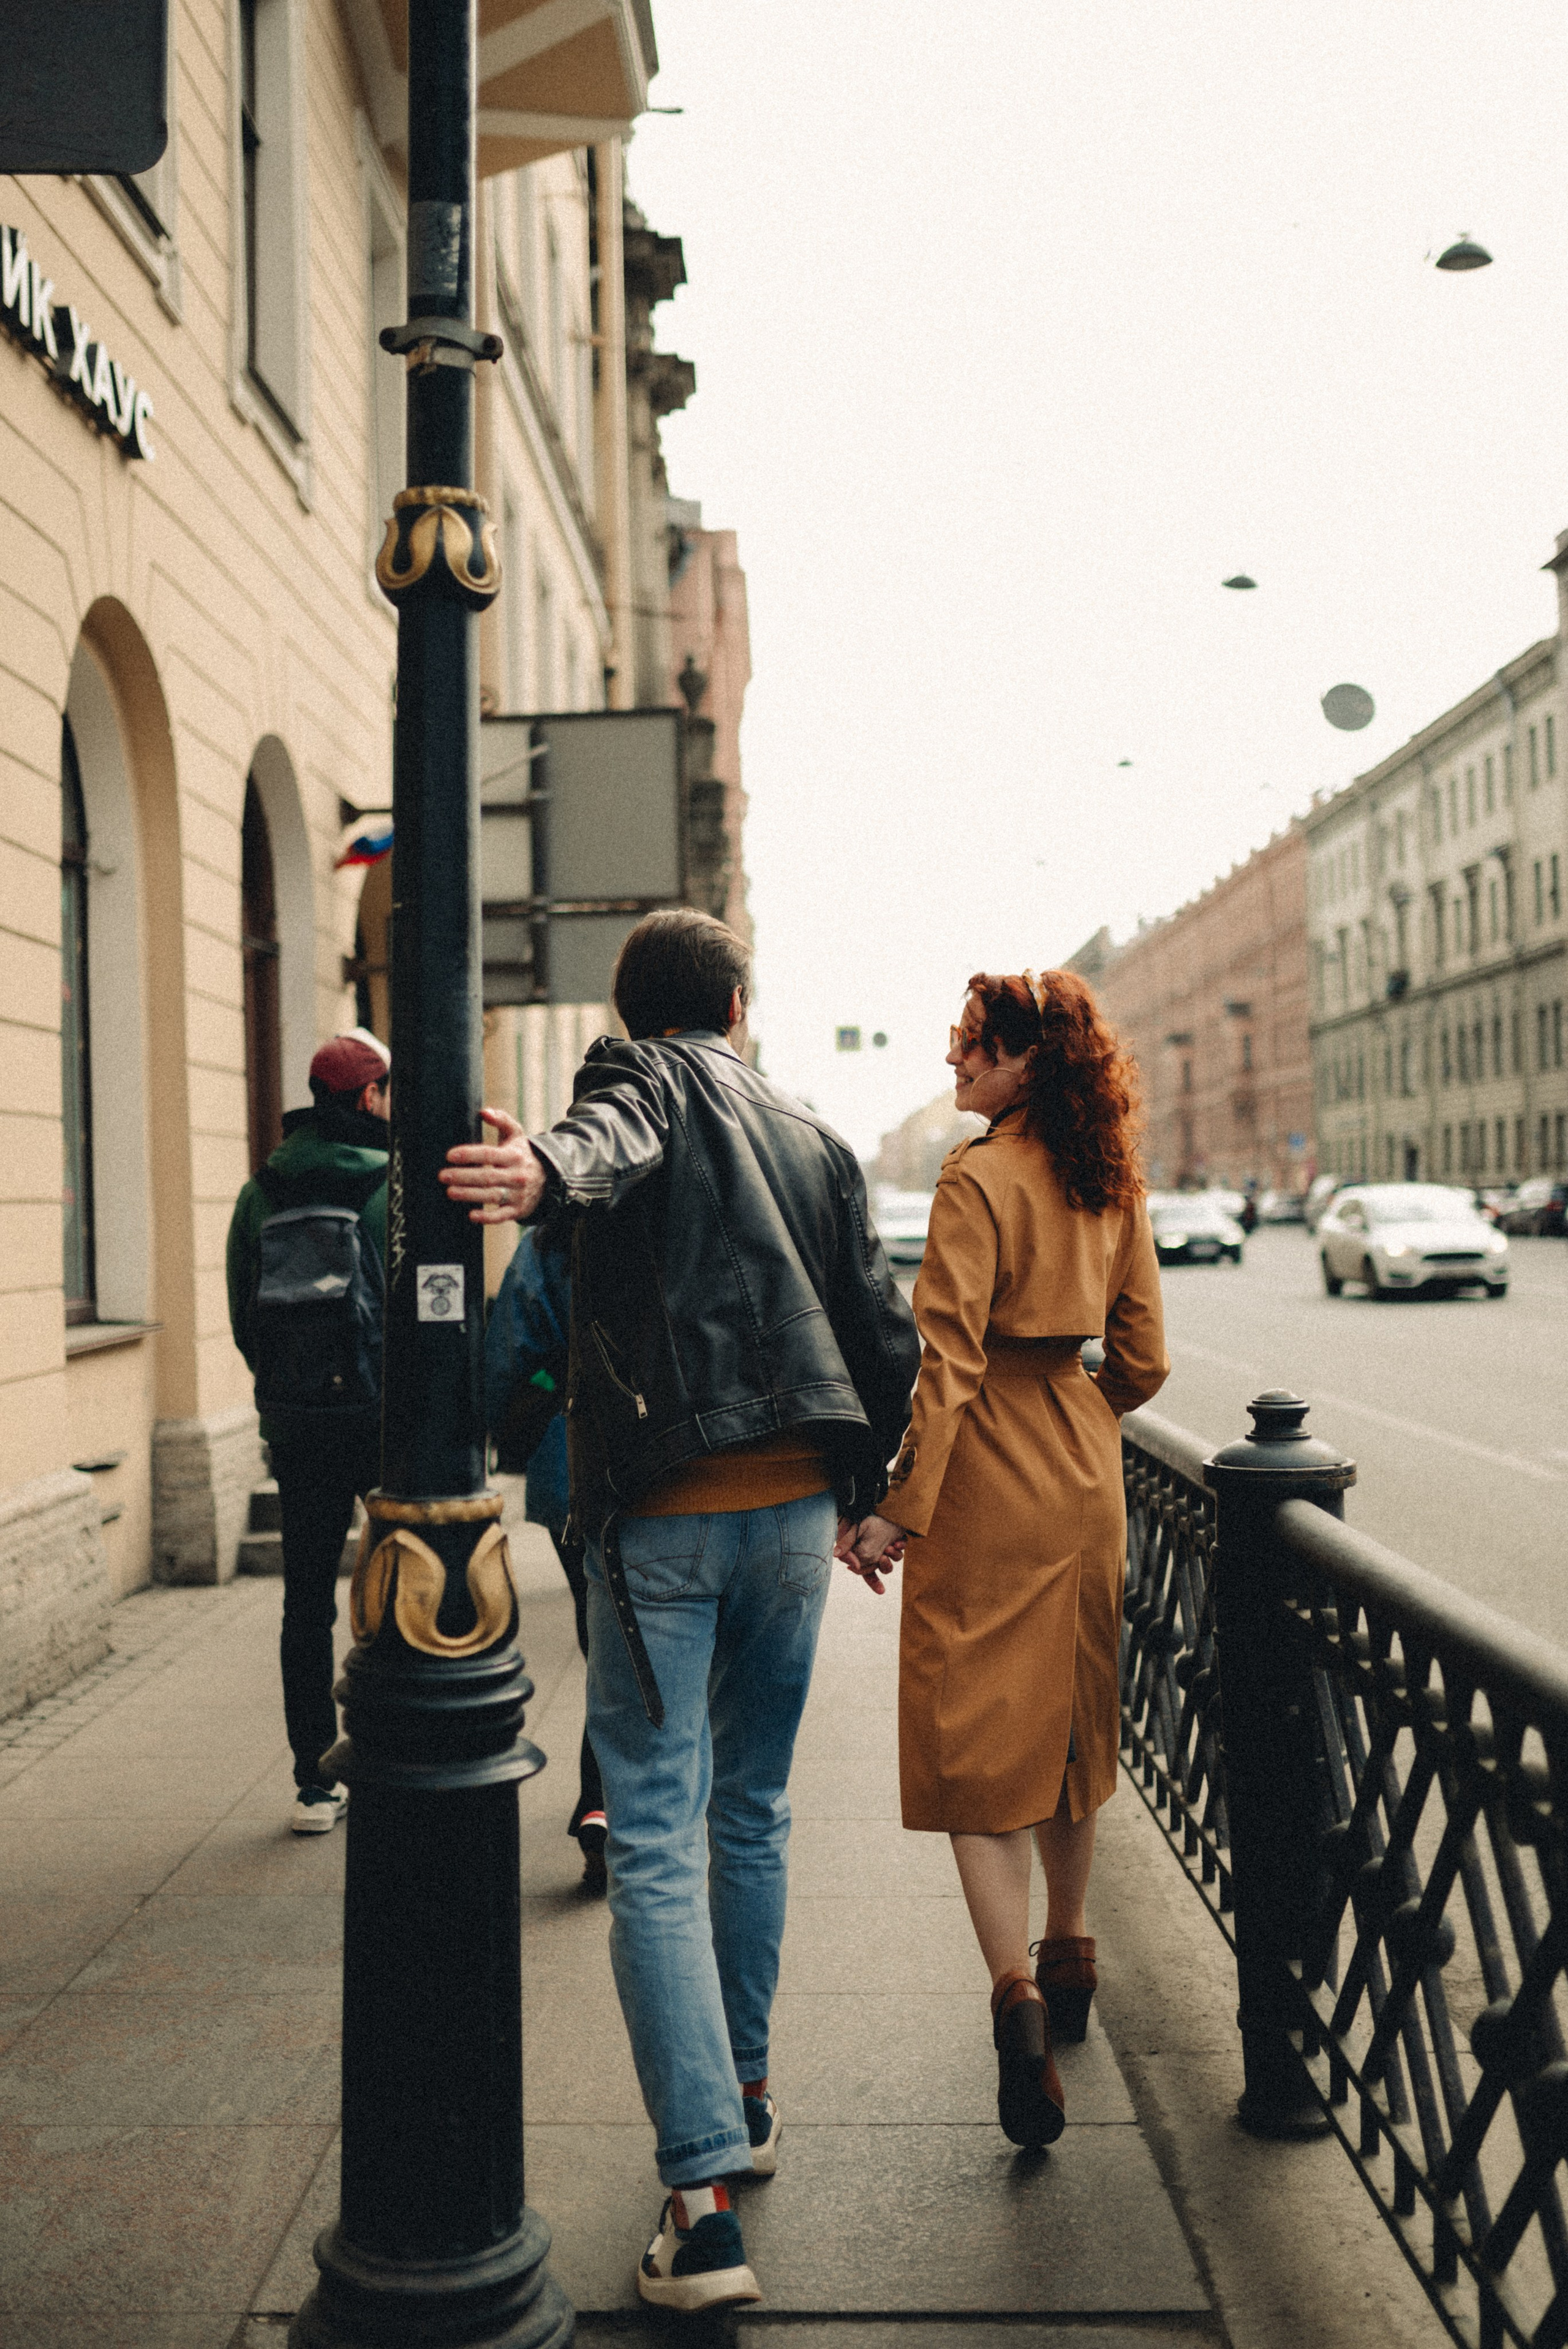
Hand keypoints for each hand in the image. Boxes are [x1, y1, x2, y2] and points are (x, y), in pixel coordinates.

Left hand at [439, 1105, 546, 1222]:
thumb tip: (483, 1111)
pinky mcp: (517, 1210)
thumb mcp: (516, 1135)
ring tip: (450, 1192)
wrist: (549, 1180)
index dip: (469, 1154)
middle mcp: (517, 1175)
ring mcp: (518, 1194)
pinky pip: (502, 1216)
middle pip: (488, 1176)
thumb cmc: (522, 1155)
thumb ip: (501, 1120)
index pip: (489, 1154)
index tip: (450, 1155)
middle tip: (442, 1175)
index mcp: (514, 1156)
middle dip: (463, 1176)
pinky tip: (472, 1215)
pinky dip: (487, 1217)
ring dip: (470, 1195)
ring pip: (492, 1196)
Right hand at [834, 1511, 906, 1595]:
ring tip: (890, 1547)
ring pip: (892, 1562)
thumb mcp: (851, 1528)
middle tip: (883, 1557)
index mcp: (861, 1555)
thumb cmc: (859, 1515)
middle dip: (884, 1566)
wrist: (872, 1499)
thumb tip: (837, 1556)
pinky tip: (898, 1542)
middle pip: (881, 1570)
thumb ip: (845, 1543)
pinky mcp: (894, 1541)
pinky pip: (901, 1550)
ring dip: (893, 1557)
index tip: (878, 1584)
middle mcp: (872, 1554)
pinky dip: (901, 1547)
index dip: (872, 1580)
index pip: (865, 1574)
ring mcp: (884, 1547)